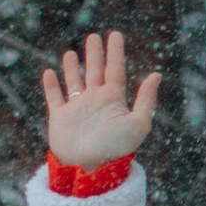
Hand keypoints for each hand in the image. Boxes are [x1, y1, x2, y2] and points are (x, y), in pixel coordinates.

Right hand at [42, 28, 161, 169]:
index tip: (115, 34)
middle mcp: (95, 101)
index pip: (115, 69)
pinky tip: (49, 73)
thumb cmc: (117, 149)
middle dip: (94, 54)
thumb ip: (146, 99)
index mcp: (114, 100)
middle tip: (94, 37)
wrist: (91, 170)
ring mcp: (77, 109)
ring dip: (72, 68)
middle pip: (95, 71)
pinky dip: (51, 85)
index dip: (115, 52)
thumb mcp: (138, 123)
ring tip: (70, 53)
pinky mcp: (60, 118)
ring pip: (74, 82)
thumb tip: (157, 74)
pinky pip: (54, 98)